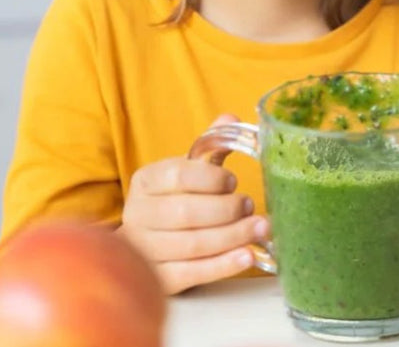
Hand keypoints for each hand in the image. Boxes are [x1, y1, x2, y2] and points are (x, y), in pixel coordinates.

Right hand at [118, 115, 268, 293]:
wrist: (146, 243)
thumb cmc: (174, 201)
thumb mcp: (188, 171)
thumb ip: (209, 147)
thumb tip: (231, 119)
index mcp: (145, 181)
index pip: (178, 175)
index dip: (212, 179)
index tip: (234, 182)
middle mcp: (138, 215)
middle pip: (185, 213)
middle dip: (226, 210)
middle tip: (251, 207)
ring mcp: (145, 249)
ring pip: (192, 245)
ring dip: (232, 237)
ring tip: (260, 230)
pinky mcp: (159, 279)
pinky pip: (192, 274)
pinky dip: (223, 265)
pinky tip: (247, 255)